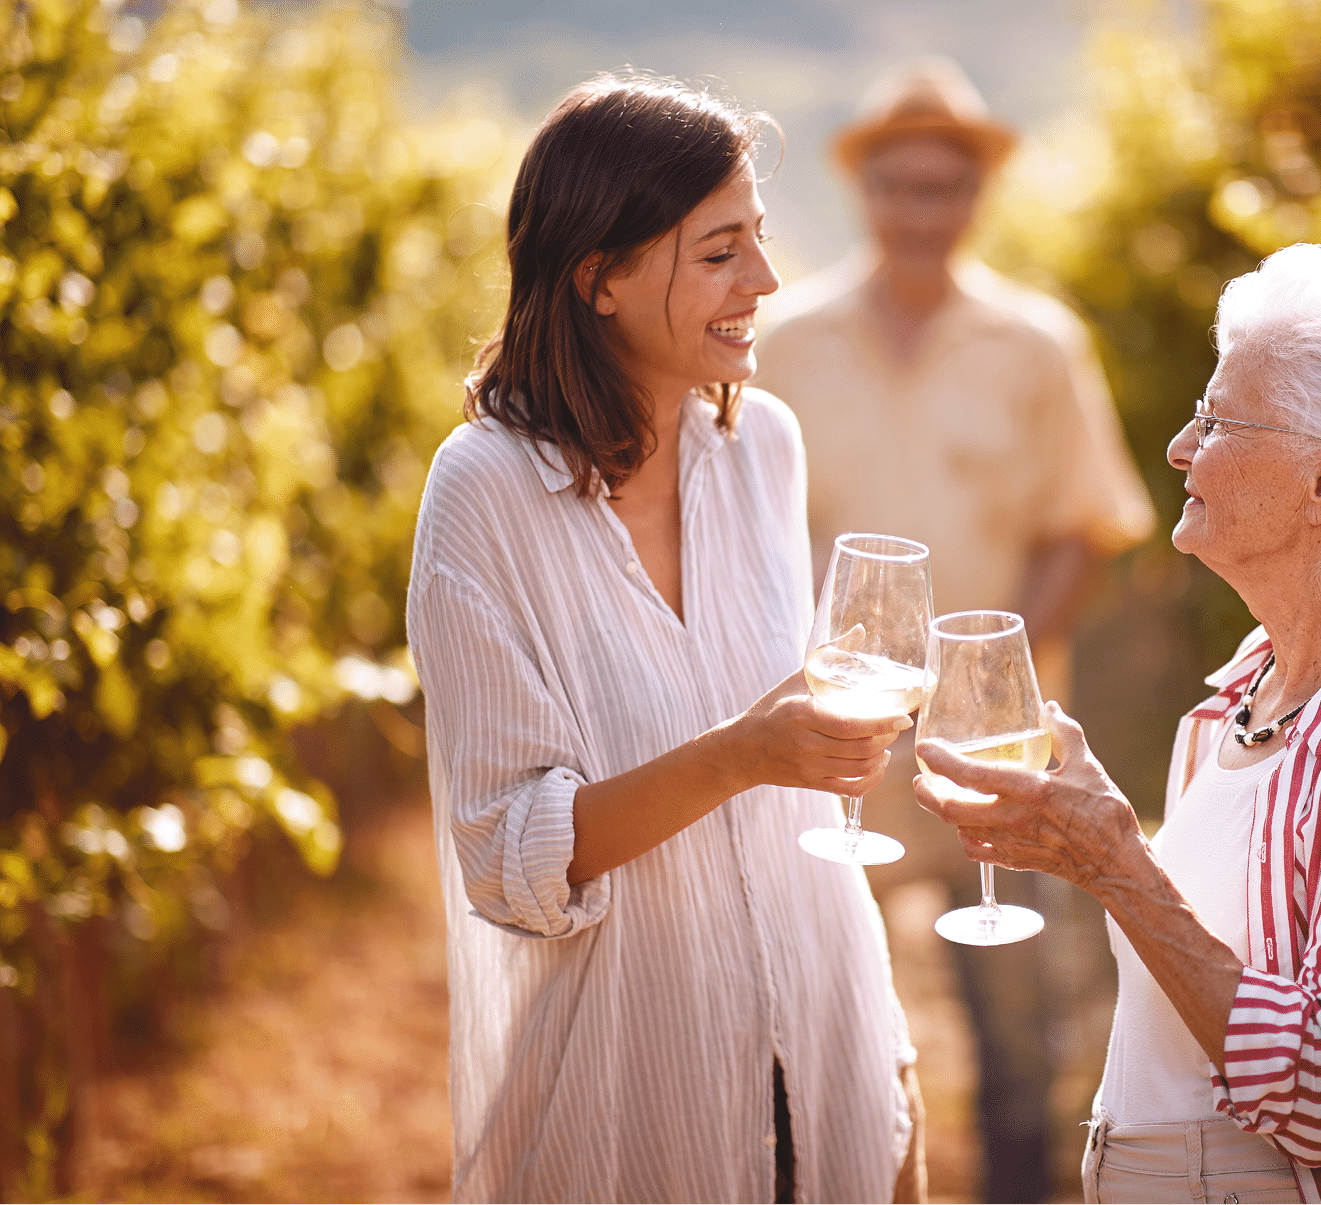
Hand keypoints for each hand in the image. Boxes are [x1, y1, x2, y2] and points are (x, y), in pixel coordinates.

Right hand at [722, 669, 911, 796]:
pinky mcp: (811, 784)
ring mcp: (809, 767)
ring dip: (881, 757)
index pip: (849, 725)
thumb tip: (860, 630)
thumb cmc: (772, 709)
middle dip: (886, 738)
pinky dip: (871, 780)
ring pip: (858, 769)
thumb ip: (829, 654)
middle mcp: (806, 744)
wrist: (741, 749)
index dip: (880, 723)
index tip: (903, 717)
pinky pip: (850, 789)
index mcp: (802, 715)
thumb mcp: (795, 680)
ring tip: (887, 743)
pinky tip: (877, 764)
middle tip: (896, 725)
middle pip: (859, 749)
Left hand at [912, 701, 1144, 893]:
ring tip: (940, 796)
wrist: (1117, 862)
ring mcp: (1011, 843)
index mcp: (1028, 789)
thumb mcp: (1087, 765)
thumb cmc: (1106, 813)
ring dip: (945, 812)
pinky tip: (967, 825)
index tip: (923, 749)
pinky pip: (976, 850)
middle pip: (950, 810)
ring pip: (959, 829)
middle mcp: (1012, 818)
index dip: (939, 761)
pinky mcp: (1015, 860)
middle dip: (926, 794)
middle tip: (920, 779)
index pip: (969, 775)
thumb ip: (1065, 733)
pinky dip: (964, 836)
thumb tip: (1049, 708)